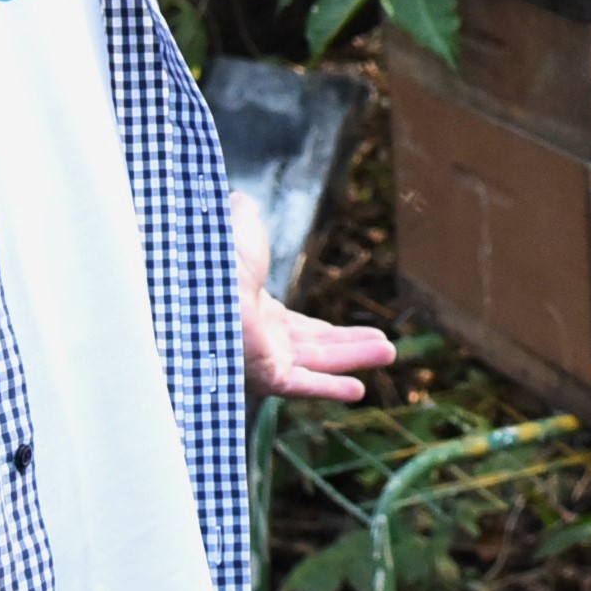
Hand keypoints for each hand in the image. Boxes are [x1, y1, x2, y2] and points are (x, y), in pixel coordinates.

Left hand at [226, 187, 390, 404]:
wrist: (201, 282)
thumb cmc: (215, 256)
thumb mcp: (241, 228)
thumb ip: (246, 217)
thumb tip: (241, 200)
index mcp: (255, 311)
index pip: (301, 328)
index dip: (332, 332)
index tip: (359, 333)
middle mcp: (261, 339)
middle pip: (317, 348)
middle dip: (353, 347)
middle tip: (385, 347)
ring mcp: (264, 359)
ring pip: (319, 364)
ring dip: (355, 359)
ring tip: (389, 353)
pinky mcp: (266, 375)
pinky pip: (304, 386)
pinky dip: (332, 389)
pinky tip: (358, 391)